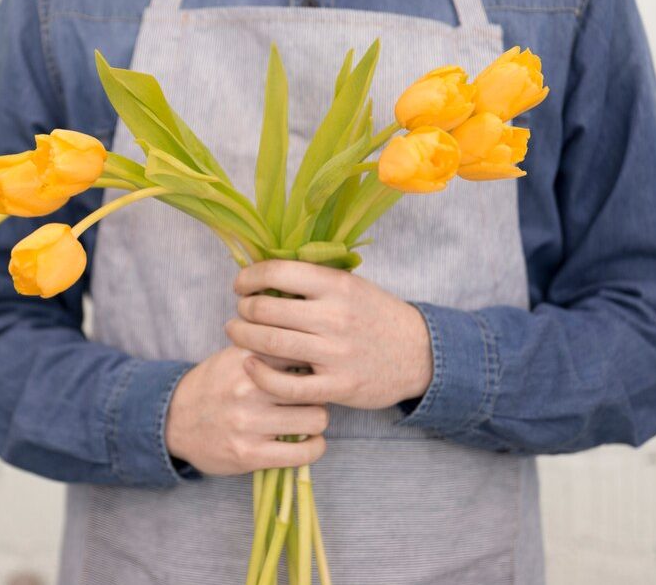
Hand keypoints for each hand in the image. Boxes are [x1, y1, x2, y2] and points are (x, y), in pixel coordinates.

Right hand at [165, 345, 328, 475]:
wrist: (172, 420)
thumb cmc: (214, 384)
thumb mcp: (235, 354)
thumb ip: (268, 345)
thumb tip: (312, 336)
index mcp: (248, 356)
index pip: (303, 349)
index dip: (315, 359)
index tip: (315, 368)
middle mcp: (249, 386)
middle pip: (316, 384)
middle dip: (320, 391)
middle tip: (312, 396)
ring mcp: (249, 422)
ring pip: (316, 419)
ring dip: (317, 420)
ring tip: (308, 419)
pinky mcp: (249, 454)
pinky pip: (303, 453)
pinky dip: (314, 448)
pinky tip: (309, 442)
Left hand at [226, 261, 433, 409]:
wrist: (420, 354)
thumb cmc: (376, 315)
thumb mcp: (352, 285)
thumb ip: (314, 279)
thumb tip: (264, 269)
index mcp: (338, 285)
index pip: (278, 271)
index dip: (249, 277)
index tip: (241, 284)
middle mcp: (335, 316)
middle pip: (266, 309)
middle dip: (243, 309)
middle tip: (240, 311)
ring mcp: (336, 353)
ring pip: (270, 344)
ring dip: (243, 336)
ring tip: (236, 332)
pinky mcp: (338, 386)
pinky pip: (286, 385)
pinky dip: (260, 375)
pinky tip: (250, 366)